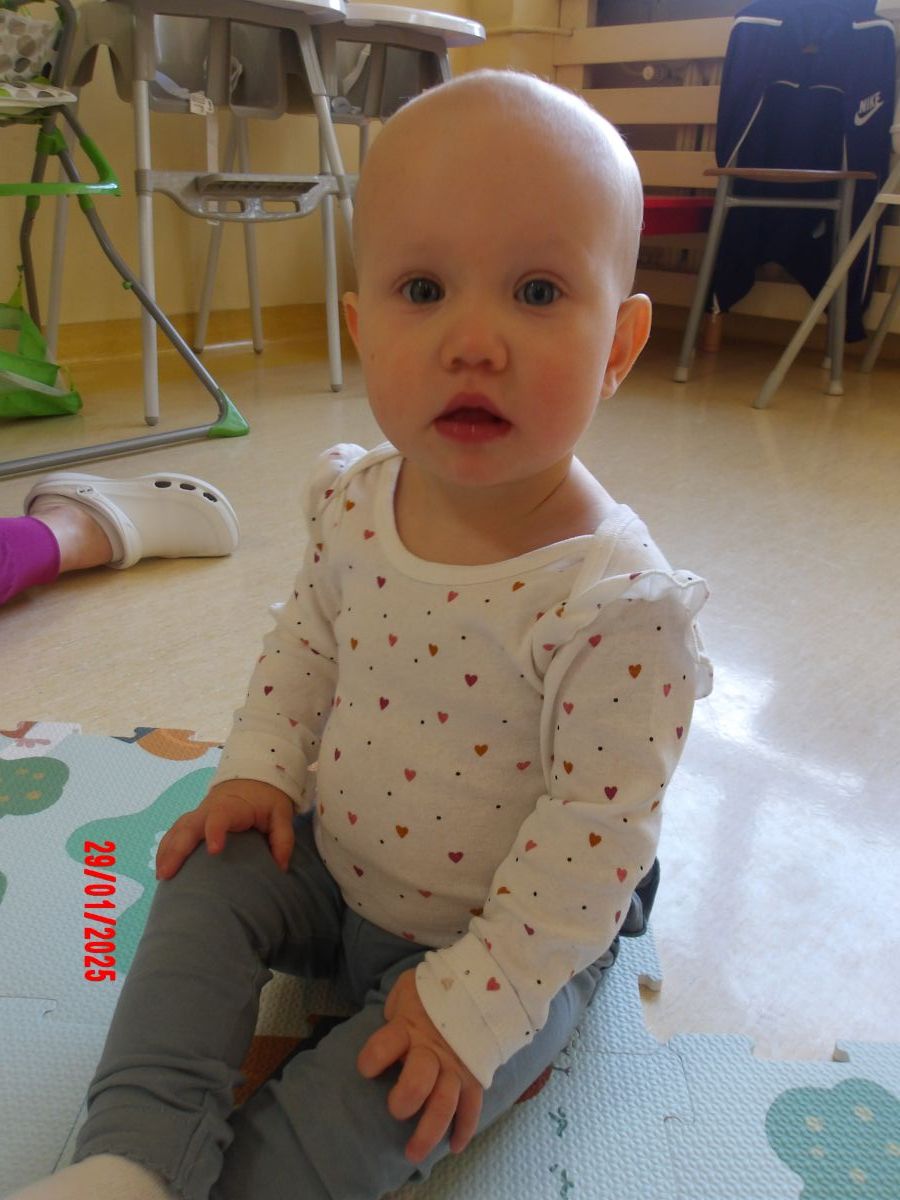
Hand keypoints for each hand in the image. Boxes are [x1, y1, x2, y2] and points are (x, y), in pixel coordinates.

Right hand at [155, 779, 294, 879]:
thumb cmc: (266, 800)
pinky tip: (161, 870)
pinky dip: (166, 850)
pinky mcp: (192, 822)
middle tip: (167, 874)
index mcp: (232, 806)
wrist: (251, 780)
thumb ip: (282, 839)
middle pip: (188, 827)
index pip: (220, 817)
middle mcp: (208, 810)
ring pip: (176, 830)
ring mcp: (198, 815)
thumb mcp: (281, 814)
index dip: (215, 831)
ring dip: (166, 852)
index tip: (214, 851)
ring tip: (161, 877)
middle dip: (176, 849)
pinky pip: (174, 834)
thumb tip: (280, 867)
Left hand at [357, 969, 483, 1163]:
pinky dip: (464, 1129)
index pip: (386, 1045)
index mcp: (409, 1026)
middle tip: (396, 1111)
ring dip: (429, 1132)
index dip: (373, 1058)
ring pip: (445, 1103)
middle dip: (405, 1099)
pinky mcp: (474, 1075)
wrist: (480, 984)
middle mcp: (433, 1049)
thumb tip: (384, 1024)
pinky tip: (454, 1147)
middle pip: (419, 1081)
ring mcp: (456, 1065)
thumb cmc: (431, 992)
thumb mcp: (407, 989)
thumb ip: (394, 1007)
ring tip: (413, 1154)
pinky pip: (472, 1106)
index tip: (367, 1069)